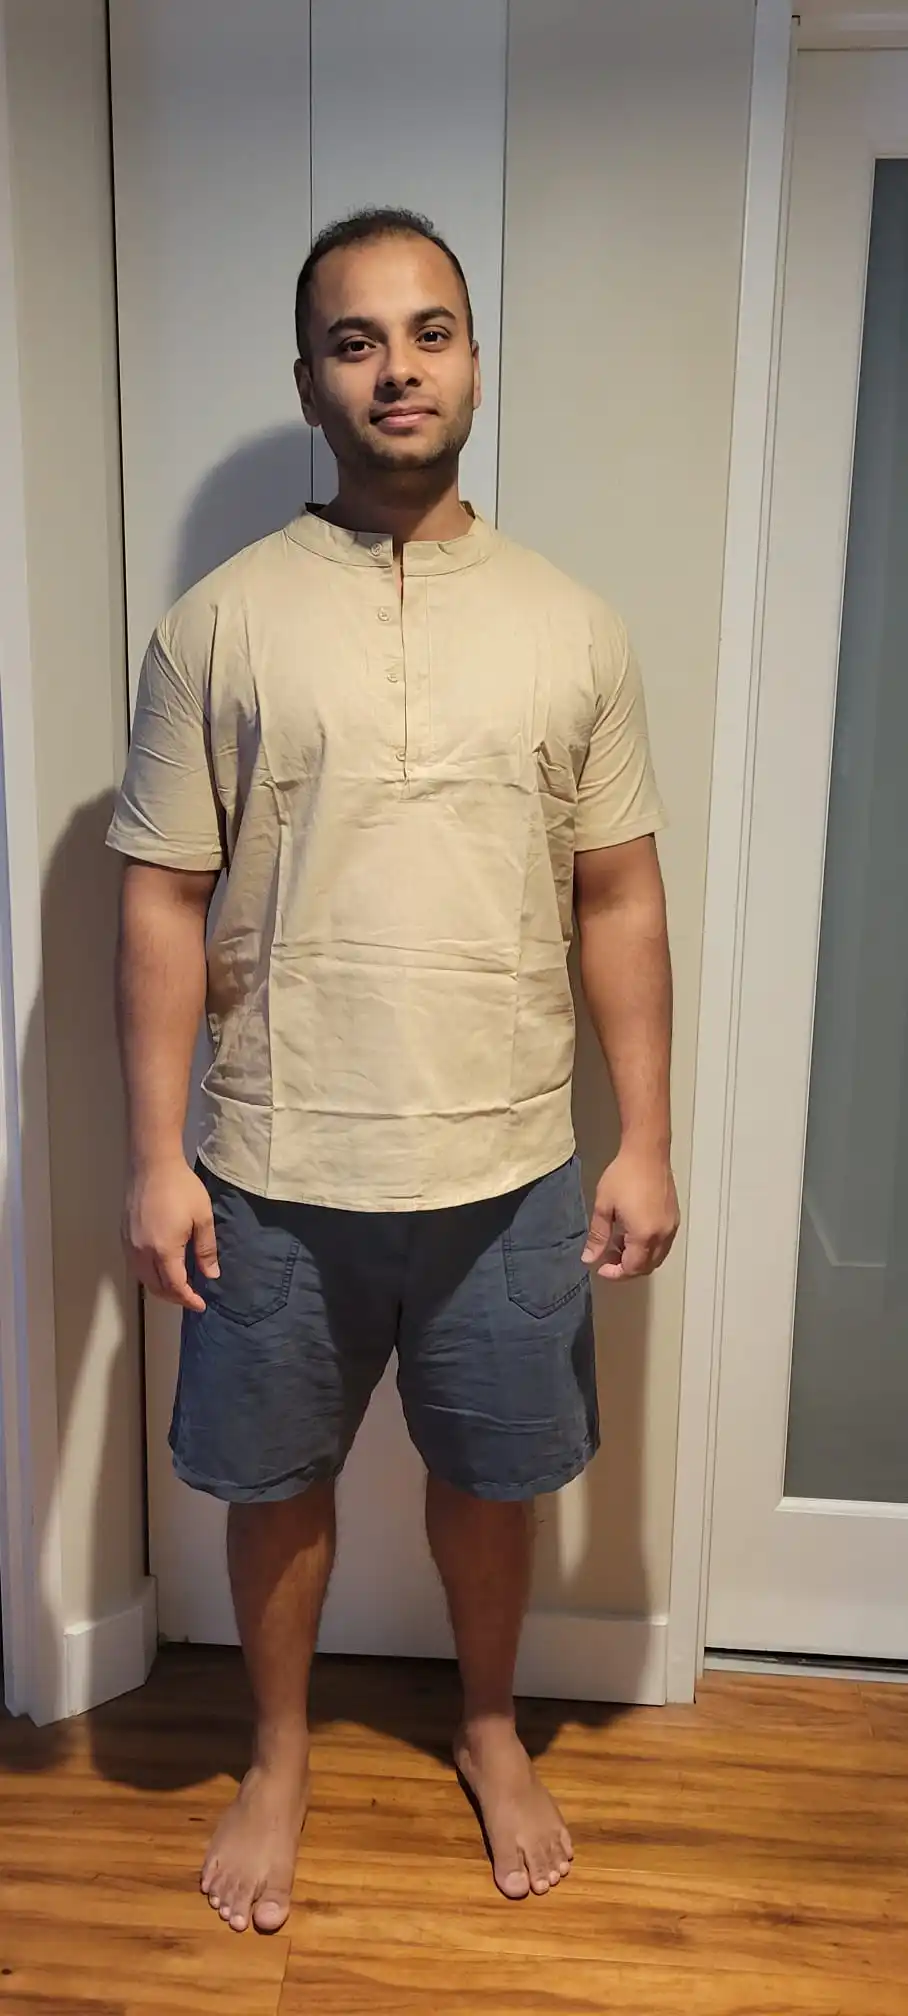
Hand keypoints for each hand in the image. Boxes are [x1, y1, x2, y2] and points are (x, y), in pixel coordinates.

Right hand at [122, 1157, 219, 1311]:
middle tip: (191, 1297)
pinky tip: (161, 1269)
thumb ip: (206, 1250)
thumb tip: (211, 1275)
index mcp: (163, 1250)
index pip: (175, 1286)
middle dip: (174, 1297)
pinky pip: (135, 1266)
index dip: (188, 1299)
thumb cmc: (181, 1188)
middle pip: (156, 1287)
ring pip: (143, 1279)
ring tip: (178, 1287)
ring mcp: (130, 1245)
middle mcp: (142, 1253)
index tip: (200, 1305)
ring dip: (160, 1288)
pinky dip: (149, 1275)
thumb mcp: (202, 1218)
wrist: (152, 1164)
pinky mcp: (124, 1236)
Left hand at [581, 1145, 679, 1281]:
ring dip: (638, 1258)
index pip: (632, 1268)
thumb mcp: (604, 1207)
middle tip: (607, 1257)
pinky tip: (632, 1233)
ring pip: (656, 1256)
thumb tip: (589, 1259)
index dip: (615, 1273)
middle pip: (646, 1266)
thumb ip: (598, 1237)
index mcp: (644, 1235)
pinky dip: (648, 1247)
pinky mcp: (674, 1218)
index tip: (600, 1268)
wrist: (647, 1152)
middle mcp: (662, 1235)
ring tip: (617, 1243)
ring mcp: (671, 1227)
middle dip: (626, 1268)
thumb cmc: (623, 1176)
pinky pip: (663, 1244)